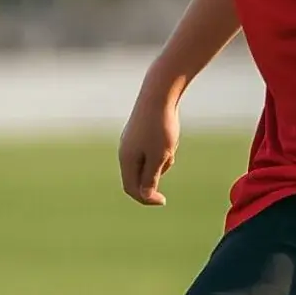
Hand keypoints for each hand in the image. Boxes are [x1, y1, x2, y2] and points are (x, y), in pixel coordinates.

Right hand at [118, 87, 179, 205]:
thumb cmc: (160, 127)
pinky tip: (169, 133)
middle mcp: (125, 151)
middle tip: (169, 155)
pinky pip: (151, 149)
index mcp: (127, 160)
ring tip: (170, 142)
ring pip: (148, 162)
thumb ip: (150, 178)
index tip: (163, 201)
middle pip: (140, 176)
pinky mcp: (139, 132)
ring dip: (162, 159)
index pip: (131, 189)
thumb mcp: (159, 157)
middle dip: (157, 173)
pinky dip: (162, 148)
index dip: (146, 199)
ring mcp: (130, 141)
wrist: (159, 93)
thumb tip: (144, 196)